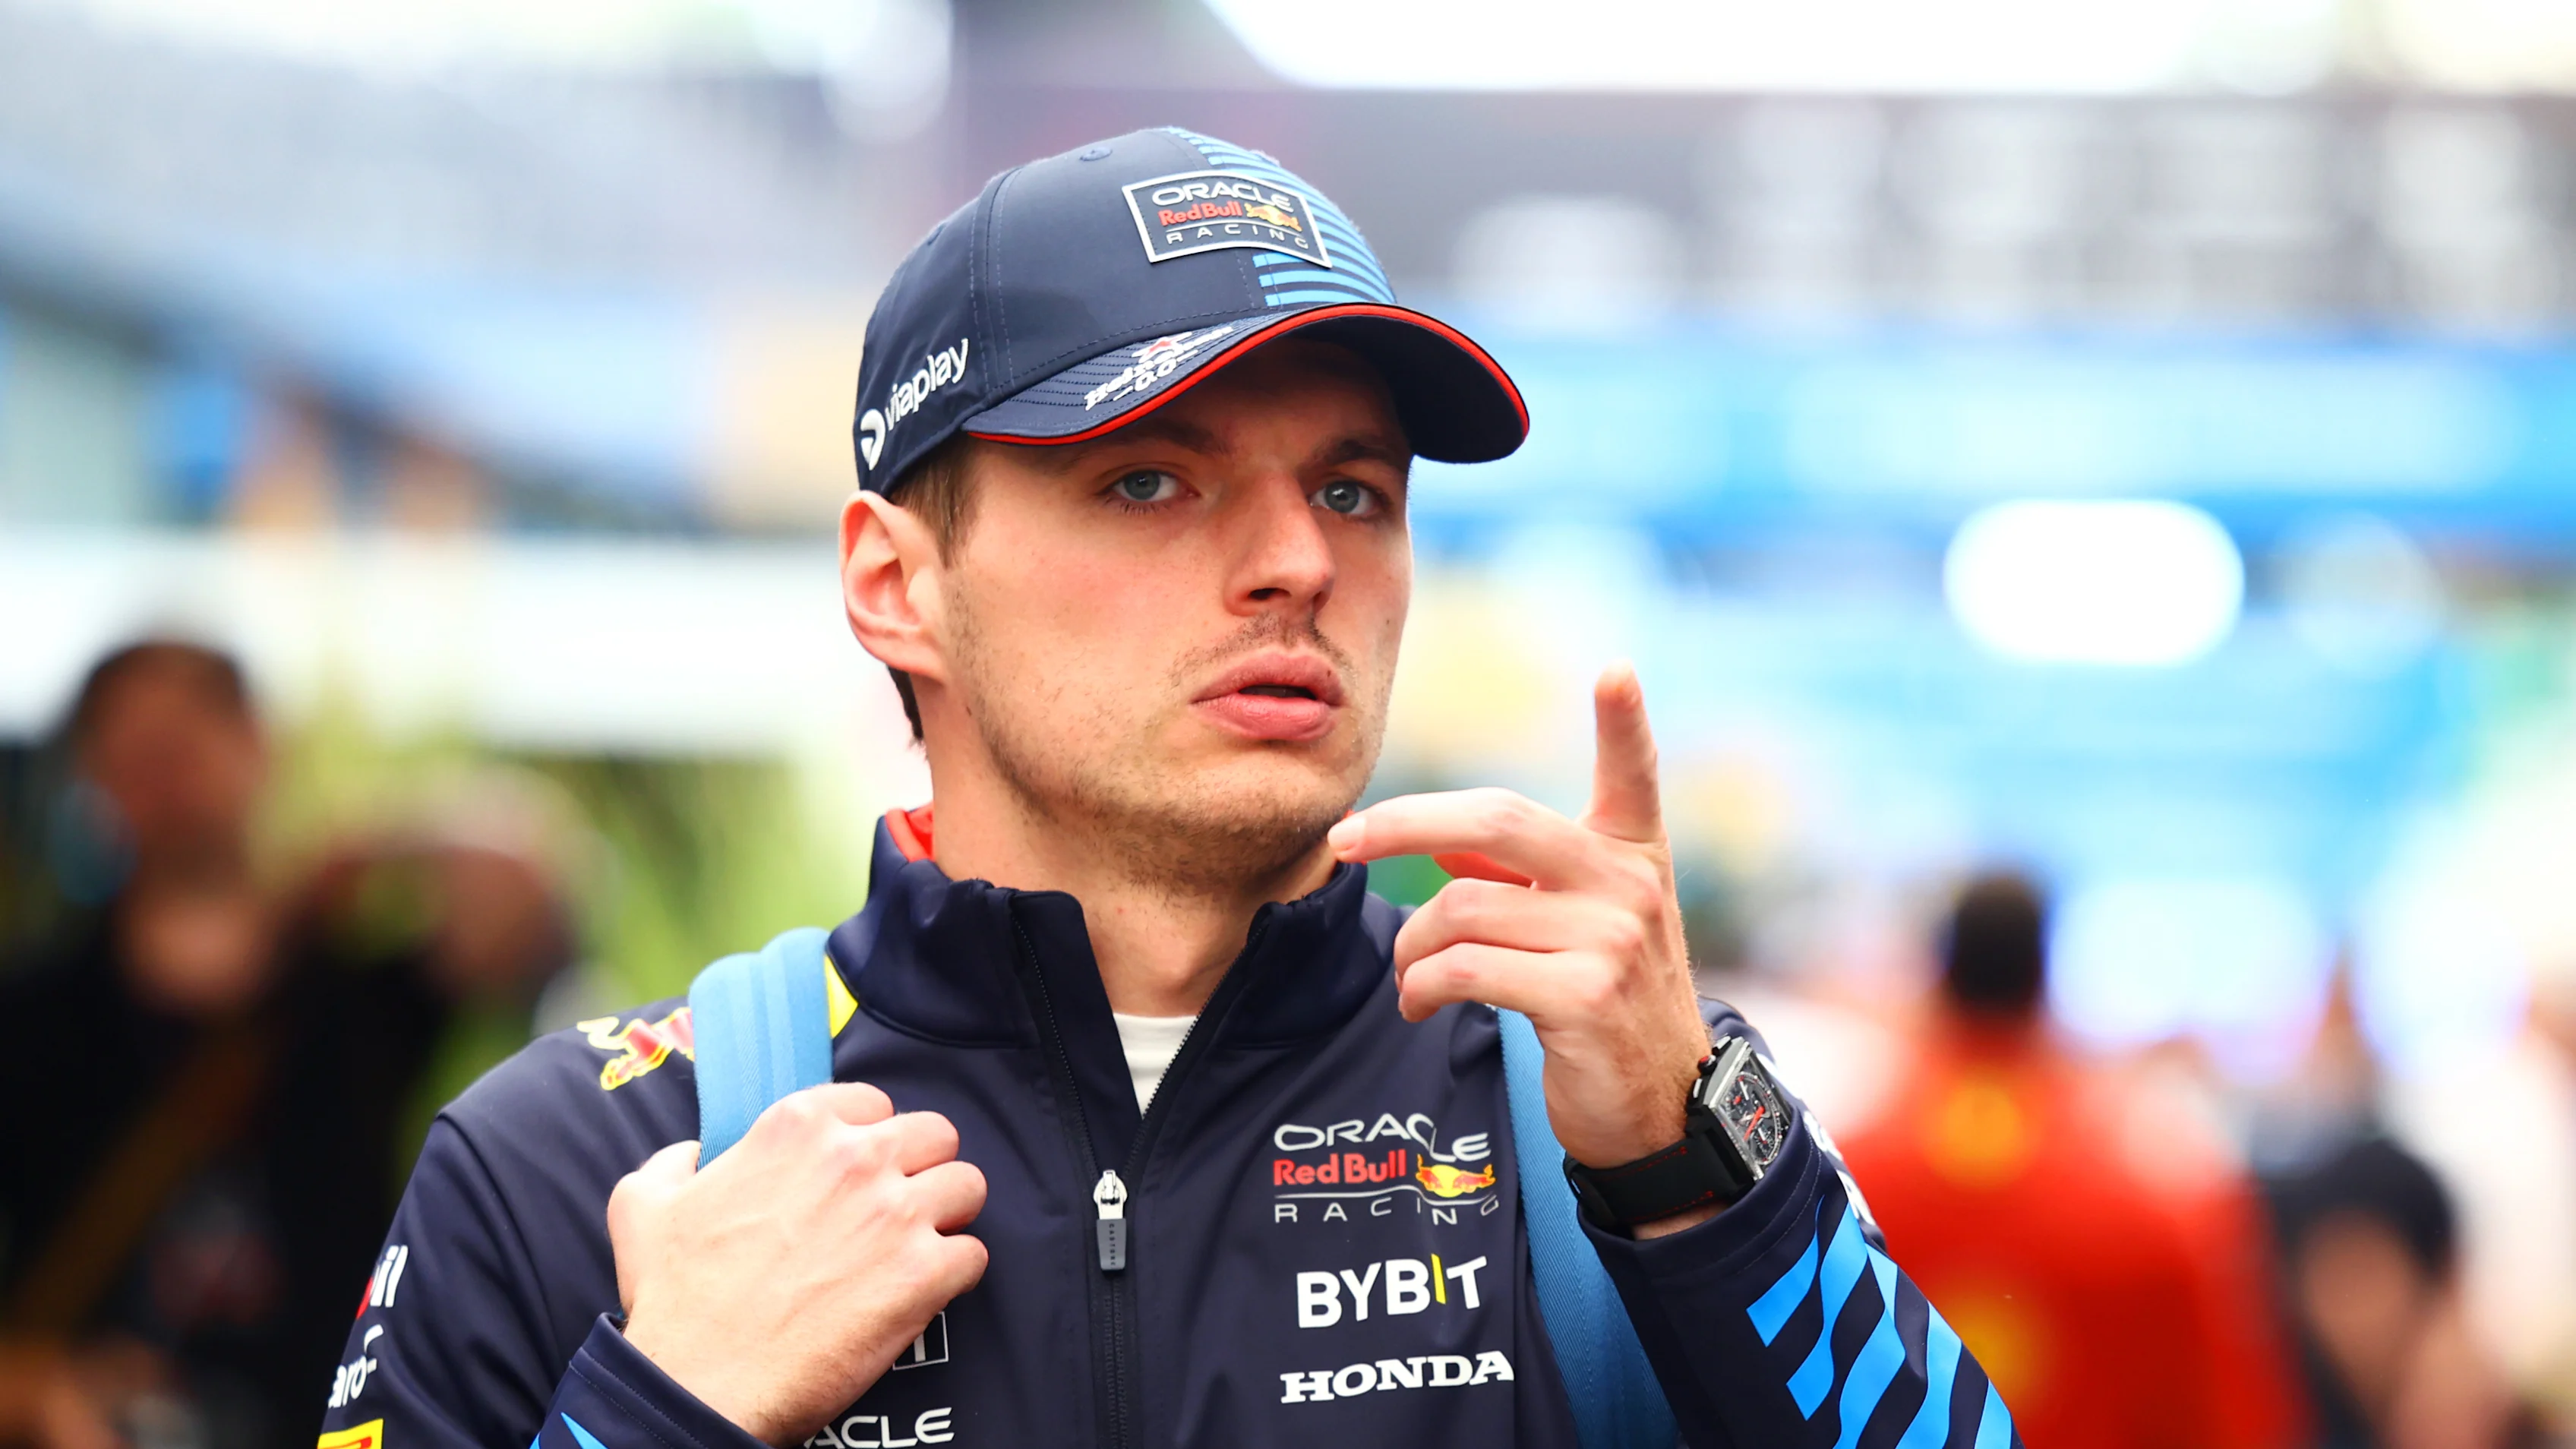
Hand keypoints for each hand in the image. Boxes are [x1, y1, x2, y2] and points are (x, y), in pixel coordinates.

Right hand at [609, 1084, 988, 1445]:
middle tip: (901, 1207)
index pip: (873, 1103)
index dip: (870, 1139)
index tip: (860, 1171)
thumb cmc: (674, 1300)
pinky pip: (974, 1254)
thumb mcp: (643, 1206)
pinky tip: (925, 1291)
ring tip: (921, 1246)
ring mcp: (895, 1215)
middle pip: (935, 1134)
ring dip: (949, 1216)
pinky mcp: (923, 1274)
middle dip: (923, 1168)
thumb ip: (673, 1162)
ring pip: (968, 1186)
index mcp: (796, 1128)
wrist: (701, 1383)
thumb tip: (692, 1154)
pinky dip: (956, 1274)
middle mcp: (854, 1159)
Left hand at [1328, 664, 1714, 1231]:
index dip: (1624, 721)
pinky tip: (1420, 1005)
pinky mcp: (1585, 996)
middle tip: (1344, 840)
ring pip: (1461, 908)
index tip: (1615, 669)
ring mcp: (1613, 939)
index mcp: (1631, 855)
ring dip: (1411, 944)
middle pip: (1496, 819)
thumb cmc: (1605, 1007)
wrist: (1658, 1111)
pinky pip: (1465, 969)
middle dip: (1405, 824)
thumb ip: (1521, 880)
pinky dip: (1422, 986)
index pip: (1633, 774)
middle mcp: (1630, 885)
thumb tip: (1440, 848)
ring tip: (1409, 976)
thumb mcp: (1582, 929)